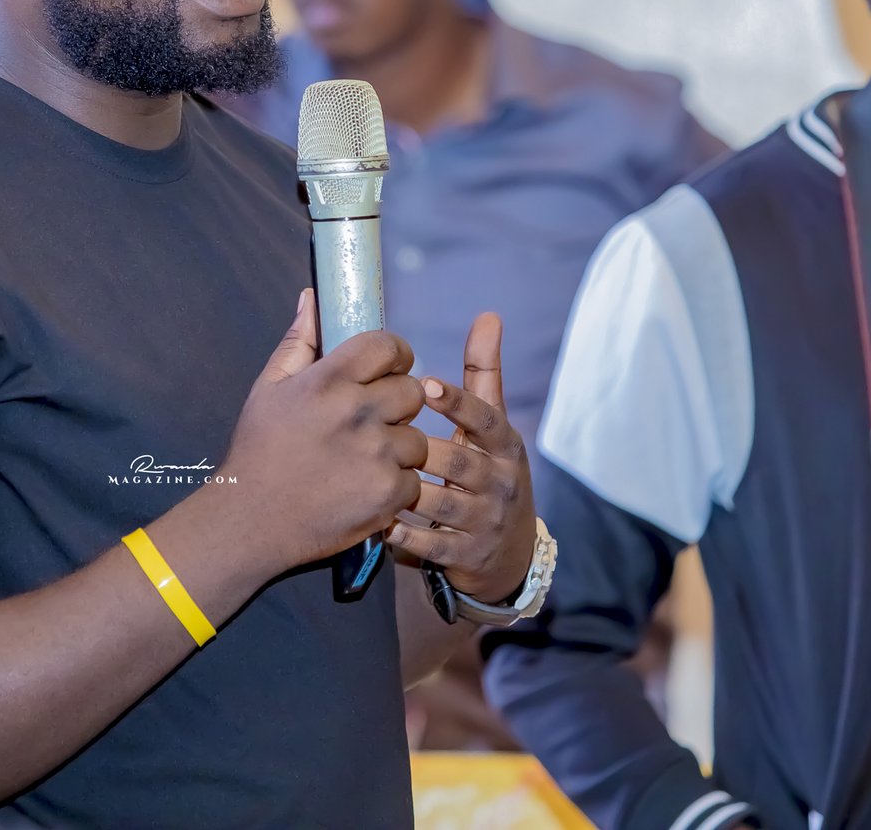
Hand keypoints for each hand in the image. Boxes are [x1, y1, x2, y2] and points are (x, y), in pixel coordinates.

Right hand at [216, 290, 428, 572]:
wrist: (250, 520)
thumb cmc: (258, 450)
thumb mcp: (269, 388)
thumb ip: (299, 341)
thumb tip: (313, 297)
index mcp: (329, 380)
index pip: (388, 346)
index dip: (393, 355)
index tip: (386, 369)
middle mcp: (357, 412)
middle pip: (413, 391)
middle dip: (397, 404)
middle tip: (373, 421)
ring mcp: (377, 455)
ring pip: (418, 438)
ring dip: (400, 448)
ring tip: (368, 459)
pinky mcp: (388, 494)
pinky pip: (414, 479)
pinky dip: (396, 486)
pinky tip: (367, 488)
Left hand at [386, 312, 535, 601]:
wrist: (504, 552)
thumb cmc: (485, 471)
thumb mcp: (491, 426)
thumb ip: (484, 372)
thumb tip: (489, 314)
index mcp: (504, 445)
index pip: (487, 418)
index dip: (459, 402)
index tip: (425, 384)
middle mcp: (501, 482)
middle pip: (459, 463)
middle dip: (420, 452)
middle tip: (377, 436)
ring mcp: (485, 522)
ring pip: (440, 504)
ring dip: (404, 491)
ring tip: (366, 476)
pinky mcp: (467, 557)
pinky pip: (430, 545)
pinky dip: (403, 534)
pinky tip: (376, 521)